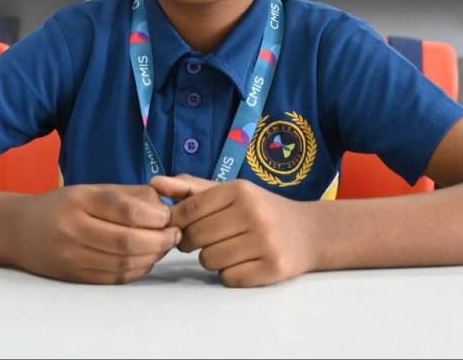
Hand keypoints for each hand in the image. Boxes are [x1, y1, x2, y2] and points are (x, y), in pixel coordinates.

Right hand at [8, 184, 180, 283]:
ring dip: (152, 256)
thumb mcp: (90, 189)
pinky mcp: (74, 276)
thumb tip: (162, 201)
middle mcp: (74, 229)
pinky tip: (147, 259)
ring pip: (122, 262)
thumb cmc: (61, 205)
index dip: (154, 215)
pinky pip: (113, 278)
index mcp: (80, 200)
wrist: (19, 230)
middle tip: (175, 233)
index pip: (125, 209)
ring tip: (165, 246)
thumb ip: (126, 194)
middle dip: (159, 239)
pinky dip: (136, 270)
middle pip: (127, 240)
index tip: (169, 215)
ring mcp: (73, 256)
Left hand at [151, 174, 317, 286]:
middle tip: (209, 238)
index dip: (179, 223)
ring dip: (212, 259)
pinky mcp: (273, 268)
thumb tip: (154, 183)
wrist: (308, 232)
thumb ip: (191, 188)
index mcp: (240, 190)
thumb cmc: (259, 209)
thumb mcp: (229, 191)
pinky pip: (228, 278)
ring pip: (209, 261)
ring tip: (229, 249)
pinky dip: (230, 274)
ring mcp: (265, 242)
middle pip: (197, 238)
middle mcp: (253, 213)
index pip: (190, 210)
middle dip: (195, 242)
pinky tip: (243, 262)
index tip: (181, 227)